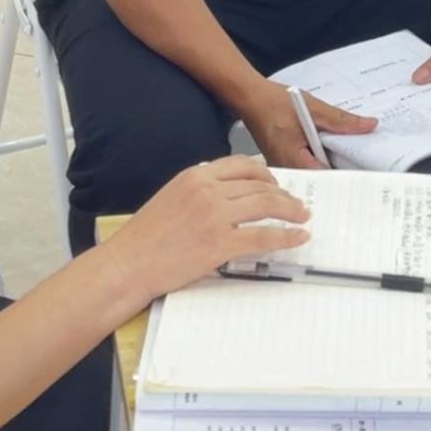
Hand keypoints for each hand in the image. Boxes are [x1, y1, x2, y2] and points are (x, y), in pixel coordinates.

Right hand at [102, 156, 311, 302]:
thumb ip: (198, 189)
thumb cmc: (144, 237)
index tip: (276, 184)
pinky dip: (287, 237)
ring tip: (302, 217)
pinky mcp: (220, 244)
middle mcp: (208, 190)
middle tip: (296, 204)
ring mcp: (215, 216)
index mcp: (196, 175)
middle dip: (283, 195)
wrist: (128, 264)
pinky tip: (298, 238)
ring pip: (267, 205)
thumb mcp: (170, 196)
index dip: (266, 174)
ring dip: (291, 211)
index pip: (243, 165)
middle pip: (260, 185)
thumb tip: (227, 190)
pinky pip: (263, 236)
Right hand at [238, 81, 375, 168]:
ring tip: (346, 157)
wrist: (250, 98)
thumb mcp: (313, 108)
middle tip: (361, 165)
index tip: (365, 173)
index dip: (346, 177)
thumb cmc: (274, 102)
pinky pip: (305, 166)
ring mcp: (283, 168)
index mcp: (292, 159)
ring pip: (313, 174)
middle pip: (320, 180)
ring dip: (328, 164)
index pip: (325, 178)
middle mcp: (285, 169)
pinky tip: (327, 151)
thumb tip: (369, 125)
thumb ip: (341, 120)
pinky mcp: (283, 162)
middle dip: (339, 171)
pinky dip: (317, 159)